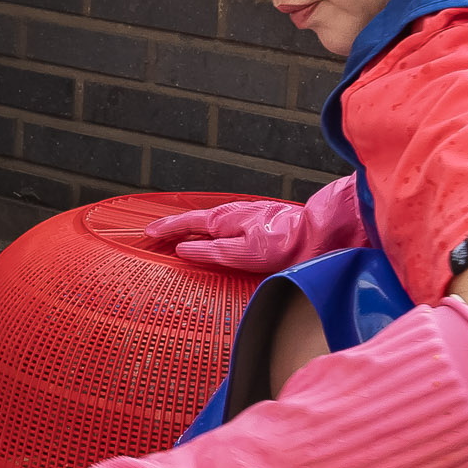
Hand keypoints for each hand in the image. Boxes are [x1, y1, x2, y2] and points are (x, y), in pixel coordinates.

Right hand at [142, 175, 365, 272]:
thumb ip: (211, 252)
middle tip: (153, 234)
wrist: (321, 235)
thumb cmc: (284, 244)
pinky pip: (224, 226)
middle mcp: (233, 214)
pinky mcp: (259, 224)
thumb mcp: (242, 253)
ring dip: (190, 228)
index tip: (146, 233)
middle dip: (173, 226)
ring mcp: (246, 217)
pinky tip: (212, 238)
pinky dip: (208, 231)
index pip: (185, 223)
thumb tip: (182, 249)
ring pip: (209, 222)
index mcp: (224, 219)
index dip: (165, 229)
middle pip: (195, 220)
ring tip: (175, 235)